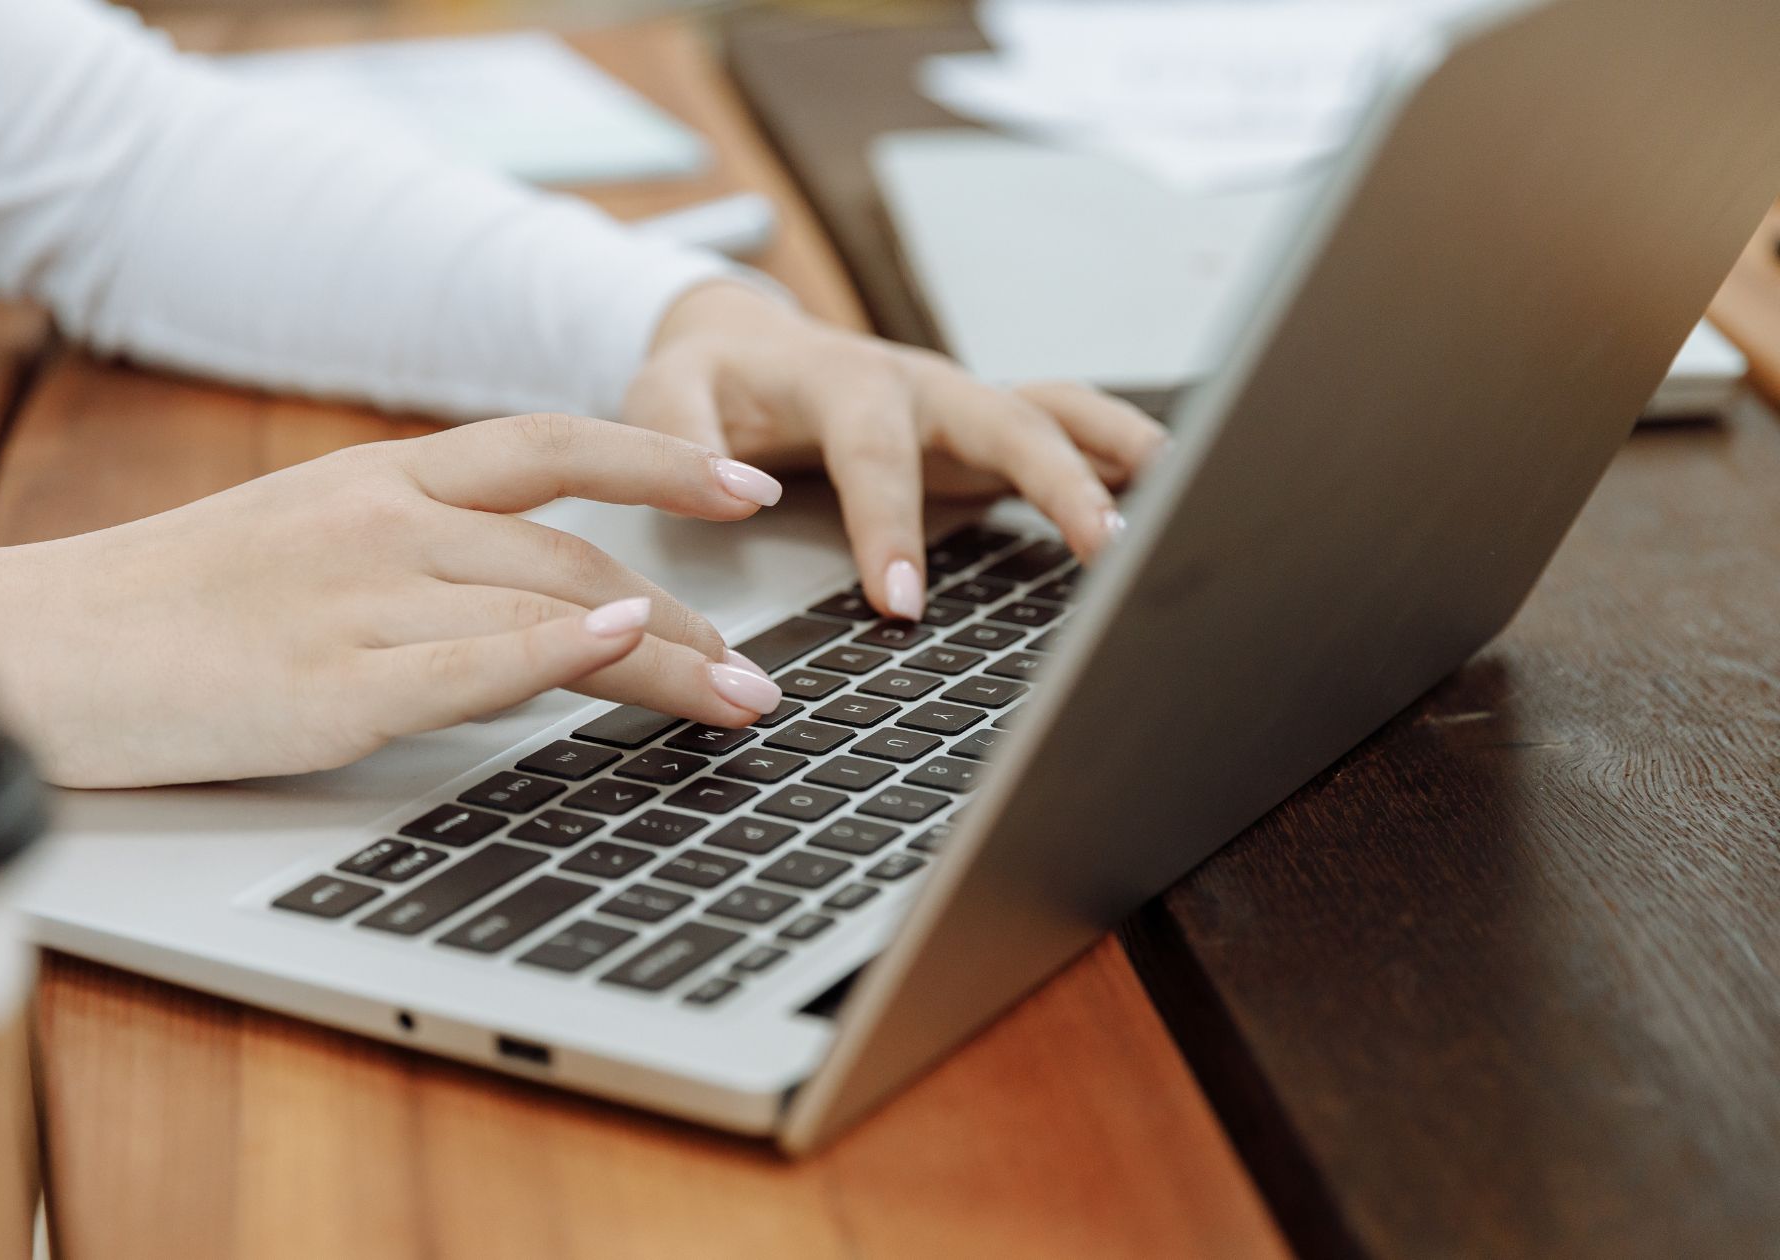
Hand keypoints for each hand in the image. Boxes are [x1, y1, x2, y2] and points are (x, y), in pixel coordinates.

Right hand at [0, 414, 788, 787]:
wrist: (34, 650)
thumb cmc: (165, 604)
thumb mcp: (296, 536)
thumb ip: (407, 544)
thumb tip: (523, 586)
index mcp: (374, 478)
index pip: (549, 447)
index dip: (659, 461)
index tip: (741, 490)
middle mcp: (379, 523)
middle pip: (576, 550)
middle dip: (689, 613)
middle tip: (758, 667)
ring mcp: (355, 603)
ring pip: (549, 610)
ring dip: (665, 658)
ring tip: (738, 700)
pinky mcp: (326, 690)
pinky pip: (468, 664)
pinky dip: (558, 651)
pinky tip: (627, 649)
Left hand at [625, 281, 1167, 618]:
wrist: (742, 342)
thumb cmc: (708, 378)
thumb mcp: (663, 393)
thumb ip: (680, 436)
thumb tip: (733, 492)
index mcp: (841, 379)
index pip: (874, 452)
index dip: (889, 524)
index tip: (899, 602)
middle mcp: (918, 385)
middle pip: (1003, 420)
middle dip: (1057, 480)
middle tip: (1101, 548)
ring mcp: (960, 405)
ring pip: (1052, 412)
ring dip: (1113, 453)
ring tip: (1180, 500)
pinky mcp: (982, 431)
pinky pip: (1061, 431)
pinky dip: (1116, 455)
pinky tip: (1166, 495)